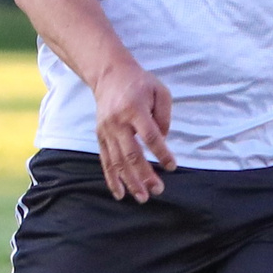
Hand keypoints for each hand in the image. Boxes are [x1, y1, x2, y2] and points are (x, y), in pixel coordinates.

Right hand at [90, 55, 175, 200]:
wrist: (109, 75)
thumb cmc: (140, 84)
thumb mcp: (160, 91)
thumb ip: (164, 116)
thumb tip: (163, 140)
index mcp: (135, 109)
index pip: (150, 136)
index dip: (161, 153)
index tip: (172, 166)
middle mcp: (118, 122)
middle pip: (132, 153)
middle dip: (145, 175)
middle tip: (158, 190)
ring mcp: (107, 131)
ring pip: (118, 161)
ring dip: (130, 182)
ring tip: (142, 198)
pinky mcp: (100, 136)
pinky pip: (106, 161)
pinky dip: (112, 179)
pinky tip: (120, 194)